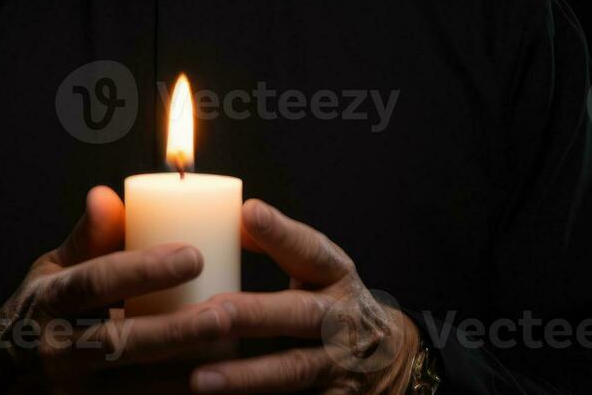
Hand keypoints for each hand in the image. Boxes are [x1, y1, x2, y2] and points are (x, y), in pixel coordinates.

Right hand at [0, 185, 237, 392]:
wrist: (3, 374)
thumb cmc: (41, 311)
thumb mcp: (53, 270)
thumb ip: (88, 238)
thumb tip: (107, 195)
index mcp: (46, 300)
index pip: (94, 283)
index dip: (143, 270)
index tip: (193, 256)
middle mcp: (51, 349)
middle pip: (117, 342)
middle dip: (173, 331)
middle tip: (222, 315)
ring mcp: (65, 391)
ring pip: (129, 387)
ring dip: (180, 372)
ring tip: (228, 352)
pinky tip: (206, 386)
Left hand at [188, 199, 420, 393]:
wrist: (391, 358)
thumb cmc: (335, 304)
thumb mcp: (320, 271)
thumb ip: (281, 247)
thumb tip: (235, 220)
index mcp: (337, 277)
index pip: (311, 251)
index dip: (282, 233)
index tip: (249, 212)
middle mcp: (343, 319)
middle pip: (299, 314)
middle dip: (253, 314)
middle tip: (211, 312)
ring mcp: (340, 364)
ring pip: (294, 369)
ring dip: (246, 376)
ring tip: (200, 379)